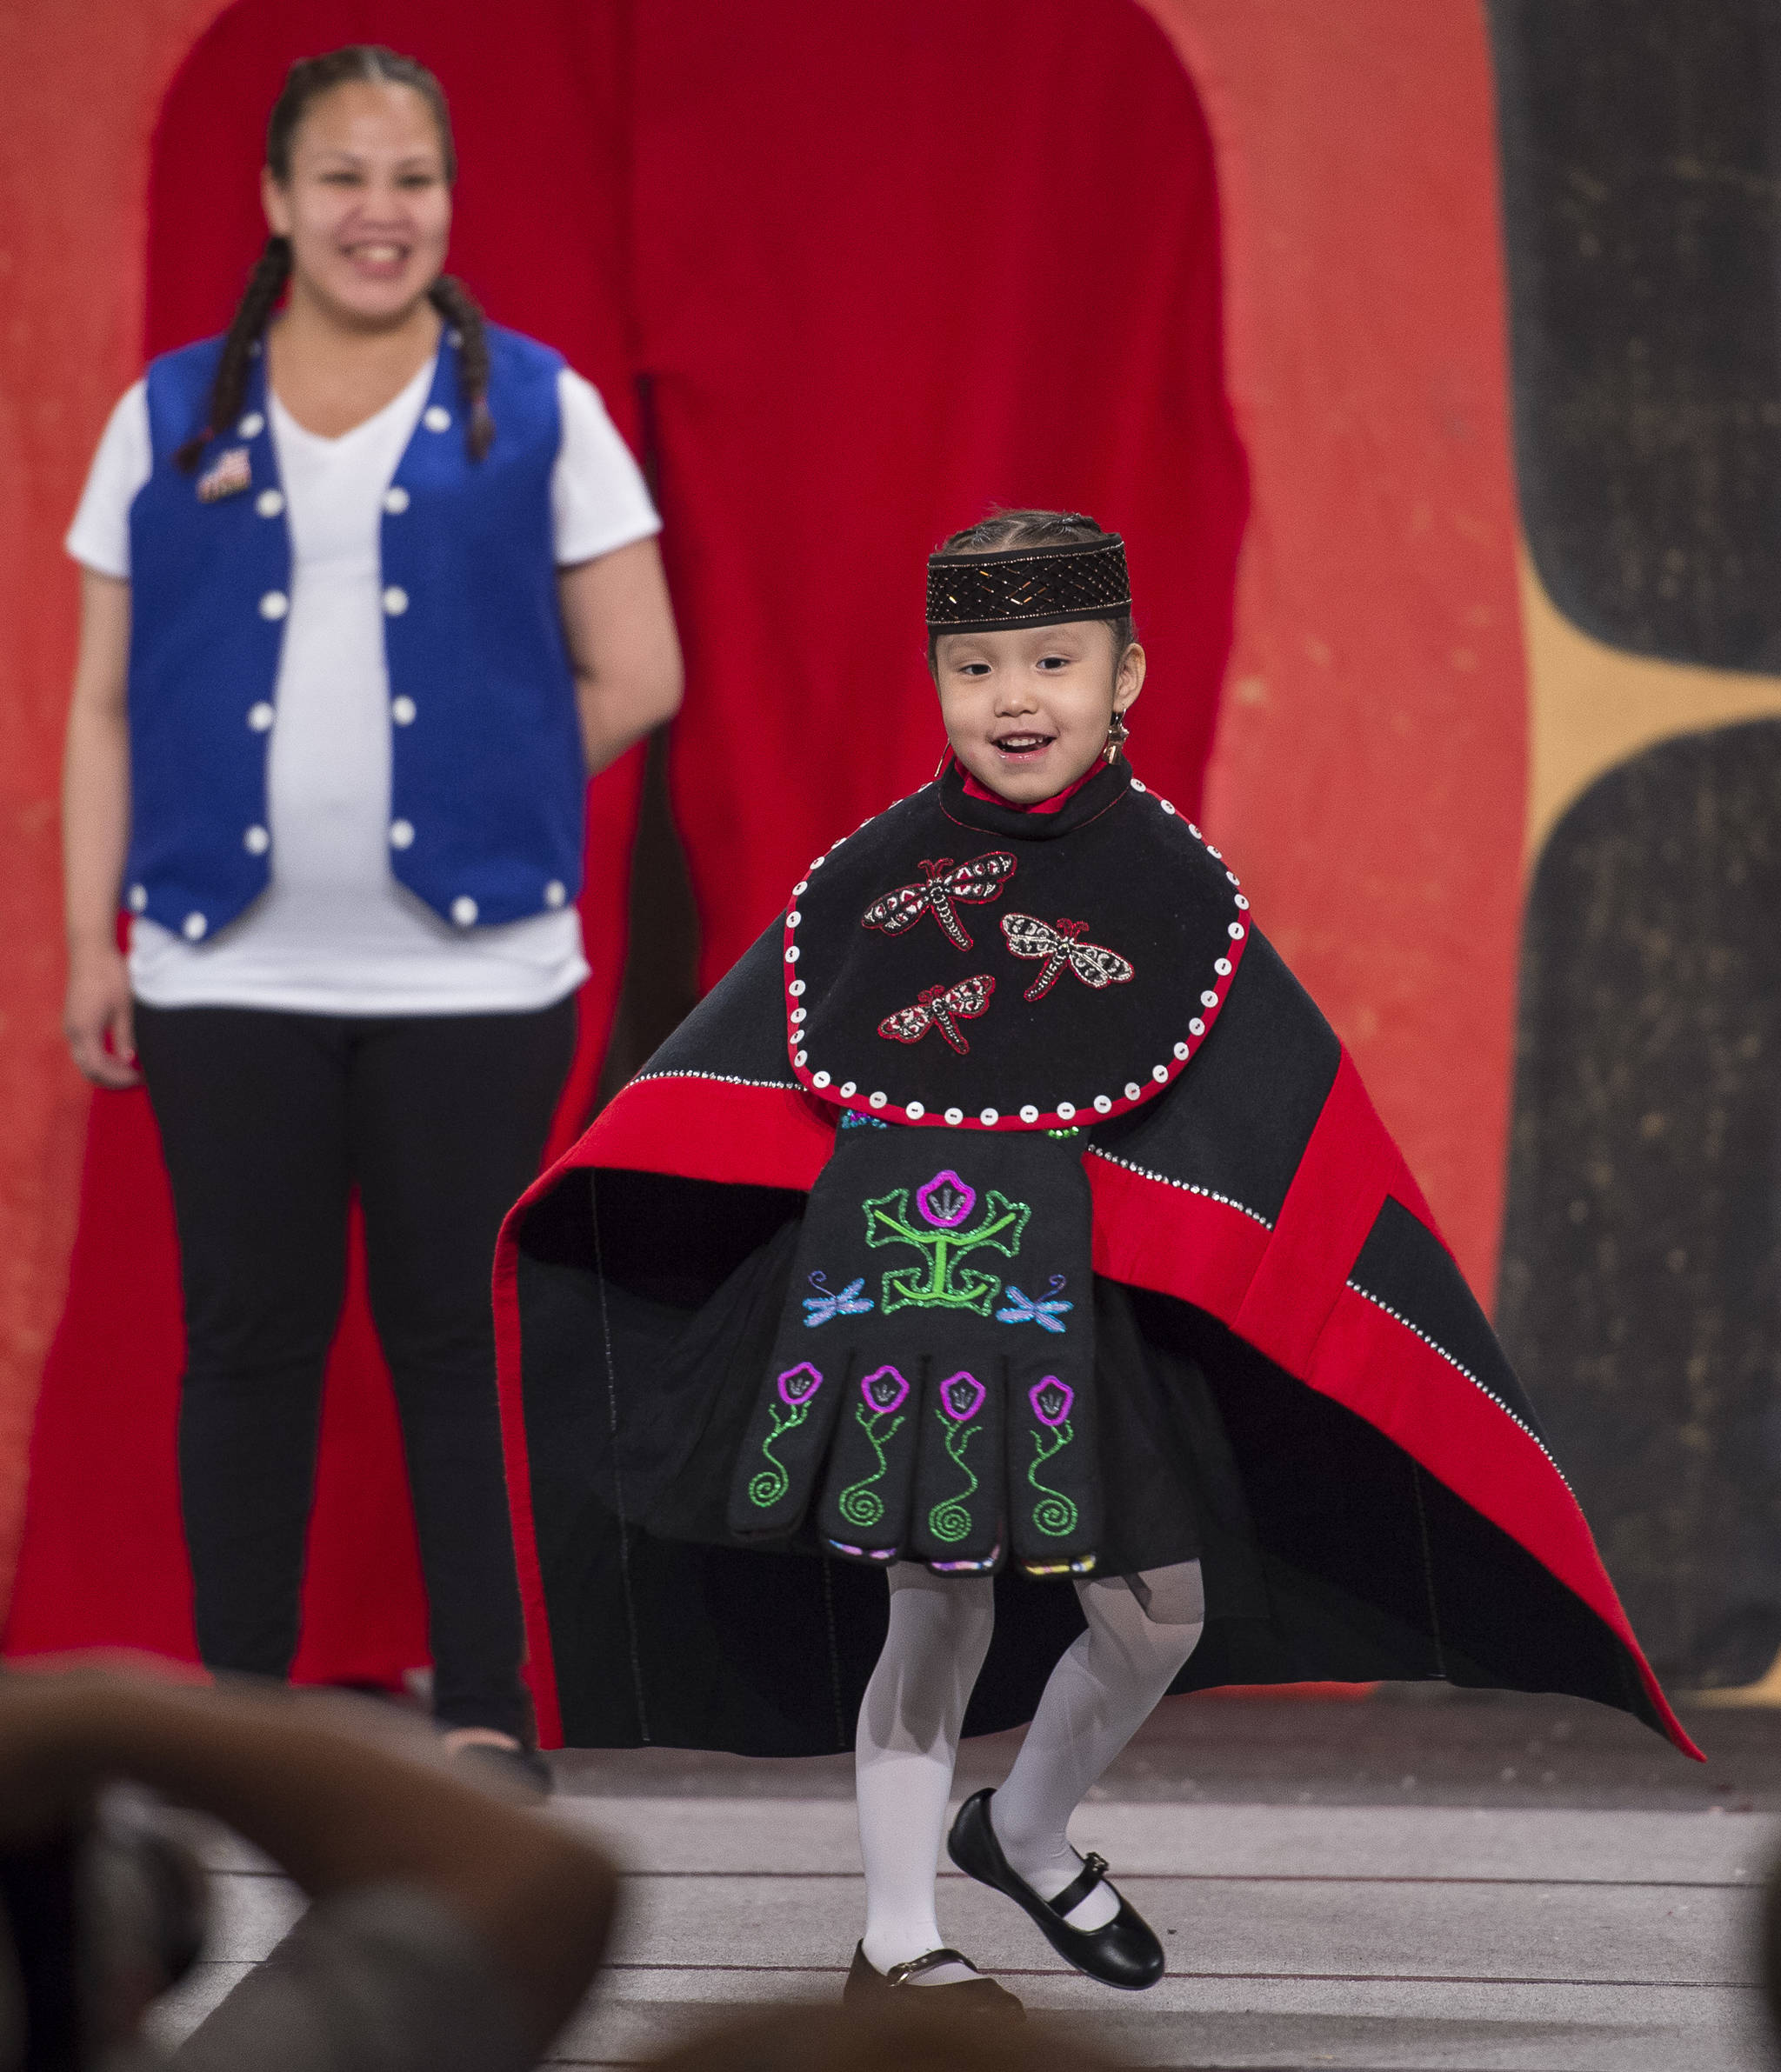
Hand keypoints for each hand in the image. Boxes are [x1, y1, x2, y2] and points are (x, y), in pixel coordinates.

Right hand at [64, 940, 137, 1086]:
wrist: (91, 951)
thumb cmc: (109, 976)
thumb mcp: (124, 1009)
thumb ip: (125, 1037)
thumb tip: (129, 1060)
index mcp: (85, 1031)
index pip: (99, 1068)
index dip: (118, 1078)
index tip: (139, 1079)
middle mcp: (72, 1031)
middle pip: (88, 1068)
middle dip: (111, 1078)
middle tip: (135, 1079)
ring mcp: (71, 1025)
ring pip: (84, 1059)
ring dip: (105, 1068)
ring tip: (129, 1069)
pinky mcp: (74, 1019)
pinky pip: (83, 1047)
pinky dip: (99, 1057)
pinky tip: (118, 1054)